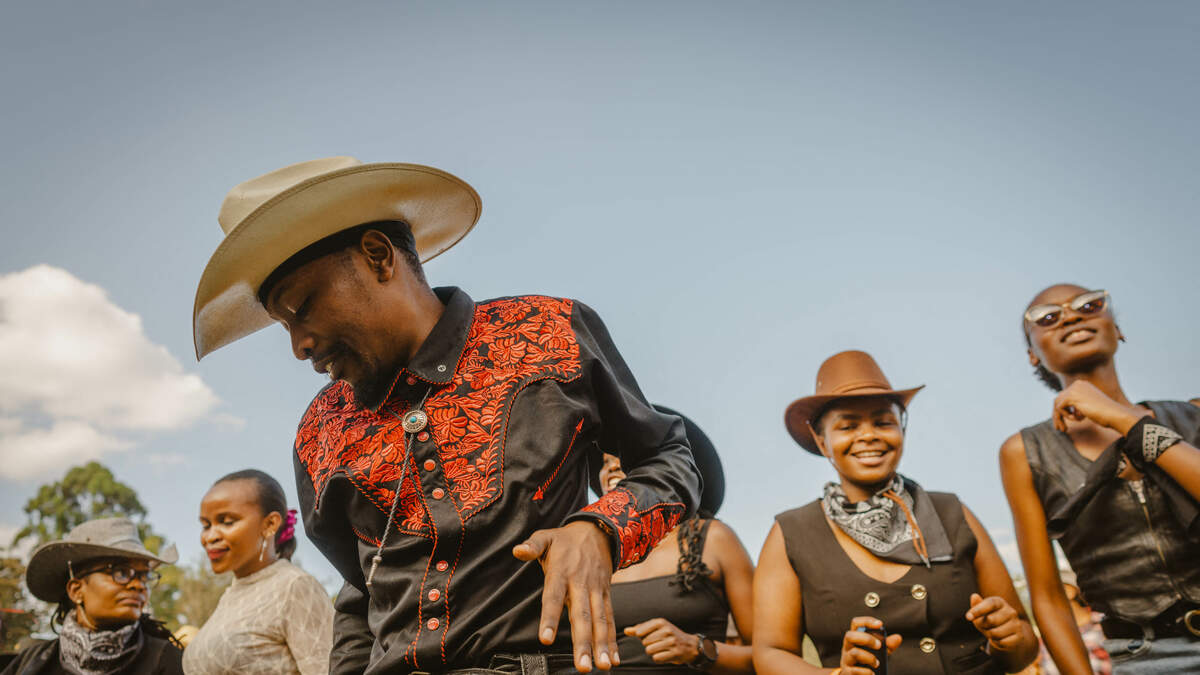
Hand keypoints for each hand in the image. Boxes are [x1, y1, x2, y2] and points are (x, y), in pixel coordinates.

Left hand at [513, 521, 617, 671]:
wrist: (598, 531)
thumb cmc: (565, 540)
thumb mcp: (546, 537)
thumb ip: (532, 546)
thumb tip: (517, 551)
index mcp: (562, 572)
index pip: (554, 597)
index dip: (550, 617)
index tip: (545, 639)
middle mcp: (581, 584)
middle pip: (581, 616)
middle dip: (582, 642)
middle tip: (582, 666)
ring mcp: (596, 590)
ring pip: (599, 621)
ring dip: (601, 645)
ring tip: (602, 666)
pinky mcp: (606, 594)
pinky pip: (610, 618)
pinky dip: (613, 640)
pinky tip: (613, 659)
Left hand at [623, 618, 698, 664]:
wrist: (690, 645)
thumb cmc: (669, 635)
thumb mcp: (656, 628)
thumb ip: (640, 628)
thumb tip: (626, 631)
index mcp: (661, 622)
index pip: (640, 631)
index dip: (642, 637)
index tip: (650, 636)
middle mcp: (666, 630)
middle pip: (644, 642)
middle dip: (649, 644)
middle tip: (659, 643)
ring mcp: (671, 642)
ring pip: (649, 650)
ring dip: (653, 652)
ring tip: (662, 649)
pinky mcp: (674, 653)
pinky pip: (656, 658)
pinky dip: (658, 658)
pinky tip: (665, 654)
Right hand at [839, 616, 901, 674]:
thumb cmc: (867, 660)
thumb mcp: (878, 651)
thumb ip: (887, 644)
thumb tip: (898, 637)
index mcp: (855, 637)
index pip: (856, 623)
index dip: (866, 621)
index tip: (880, 624)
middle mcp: (847, 646)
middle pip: (850, 635)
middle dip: (867, 639)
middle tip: (879, 645)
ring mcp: (845, 658)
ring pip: (854, 653)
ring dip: (869, 657)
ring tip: (877, 663)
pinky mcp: (847, 672)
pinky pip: (855, 670)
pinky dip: (866, 672)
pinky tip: (872, 673)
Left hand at [965, 593, 1023, 651]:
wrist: (1008, 633)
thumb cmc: (990, 619)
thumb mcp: (981, 612)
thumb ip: (976, 605)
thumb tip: (974, 596)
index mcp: (1000, 602)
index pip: (990, 604)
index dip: (978, 610)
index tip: (968, 617)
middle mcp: (1011, 611)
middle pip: (990, 620)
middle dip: (982, 626)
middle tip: (984, 626)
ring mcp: (1017, 624)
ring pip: (995, 633)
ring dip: (989, 635)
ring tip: (992, 632)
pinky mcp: (1019, 637)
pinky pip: (1002, 642)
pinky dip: (997, 643)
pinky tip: (999, 639)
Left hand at [1052, 380, 1142, 433]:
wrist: (1115, 415)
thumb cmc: (1106, 414)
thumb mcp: (1089, 406)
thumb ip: (1077, 405)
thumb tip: (1063, 410)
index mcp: (1082, 385)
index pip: (1065, 396)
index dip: (1063, 410)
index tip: (1064, 423)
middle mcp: (1077, 384)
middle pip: (1059, 399)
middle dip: (1058, 415)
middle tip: (1060, 429)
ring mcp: (1074, 389)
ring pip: (1057, 404)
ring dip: (1060, 418)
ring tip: (1065, 429)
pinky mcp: (1071, 396)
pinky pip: (1059, 407)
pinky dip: (1066, 416)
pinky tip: (1079, 419)